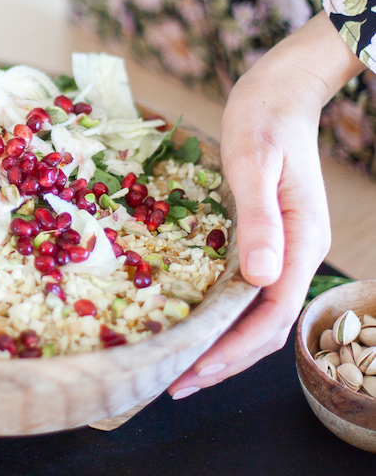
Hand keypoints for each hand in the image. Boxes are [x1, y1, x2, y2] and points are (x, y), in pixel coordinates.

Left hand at [169, 12, 364, 397]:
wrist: (279, 91)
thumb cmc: (264, 118)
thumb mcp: (254, 162)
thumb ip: (258, 219)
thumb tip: (260, 279)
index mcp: (302, 241)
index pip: (273, 316)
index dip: (235, 350)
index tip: (195, 371)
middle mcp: (297, 253)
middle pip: (266, 326)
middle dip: (224, 360)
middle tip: (174, 384)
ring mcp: (284, 249)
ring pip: (258, 313)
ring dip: (222, 344)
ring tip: (180, 367)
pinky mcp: (267, 239)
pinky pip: (247, 291)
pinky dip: (222, 315)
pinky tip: (193, 322)